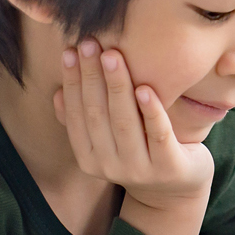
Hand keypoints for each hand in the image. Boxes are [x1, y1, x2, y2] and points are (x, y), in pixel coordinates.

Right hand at [54, 39, 214, 234]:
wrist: (176, 191)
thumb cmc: (140, 153)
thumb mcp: (107, 142)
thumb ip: (83, 121)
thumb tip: (57, 93)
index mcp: (89, 158)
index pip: (76, 115)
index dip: (72, 82)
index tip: (69, 51)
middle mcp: (110, 166)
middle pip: (97, 114)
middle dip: (92, 76)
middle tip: (90, 43)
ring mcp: (140, 169)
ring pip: (124, 122)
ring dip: (117, 86)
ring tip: (113, 55)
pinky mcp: (169, 167)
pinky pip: (158, 134)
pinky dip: (151, 111)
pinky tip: (146, 87)